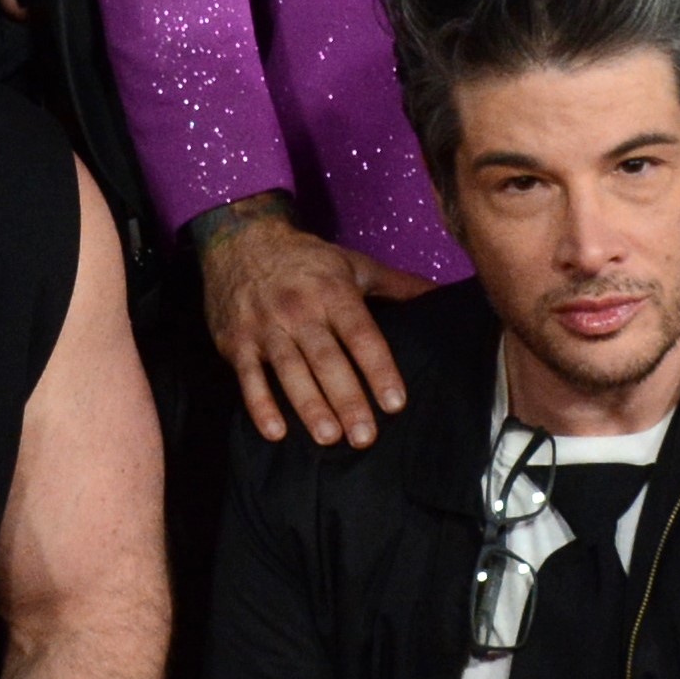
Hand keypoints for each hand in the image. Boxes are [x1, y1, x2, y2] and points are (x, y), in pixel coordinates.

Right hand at [200, 207, 426, 447]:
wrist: (240, 240)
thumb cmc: (307, 260)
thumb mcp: (354, 265)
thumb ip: (398, 285)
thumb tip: (442, 295)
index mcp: (333, 292)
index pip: (361, 335)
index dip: (378, 369)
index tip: (395, 403)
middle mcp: (299, 310)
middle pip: (326, 359)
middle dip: (346, 398)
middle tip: (365, 436)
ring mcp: (265, 327)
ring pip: (289, 371)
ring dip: (309, 406)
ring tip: (329, 438)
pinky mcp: (236, 342)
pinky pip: (248, 378)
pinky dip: (260, 405)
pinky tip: (275, 433)